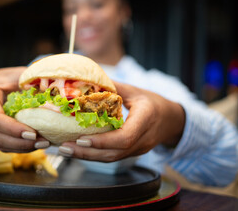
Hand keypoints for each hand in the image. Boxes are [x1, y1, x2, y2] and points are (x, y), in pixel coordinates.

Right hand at [0, 67, 49, 152]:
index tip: (33, 134)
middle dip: (20, 143)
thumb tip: (51, 93)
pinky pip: (5, 145)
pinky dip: (21, 147)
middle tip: (43, 142)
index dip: (13, 129)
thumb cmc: (14, 77)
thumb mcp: (22, 75)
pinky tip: (37, 144)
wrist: (3, 81)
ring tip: (43, 144)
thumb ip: (33, 83)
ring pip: (0, 144)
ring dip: (22, 148)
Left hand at [58, 81, 184, 161]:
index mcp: (146, 118)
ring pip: (112, 158)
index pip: (125, 137)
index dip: (102, 141)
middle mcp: (143, 138)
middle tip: (64, 147)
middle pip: (114, 153)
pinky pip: (112, 156)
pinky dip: (94, 154)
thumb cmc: (153, 102)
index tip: (81, 139)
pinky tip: (77, 150)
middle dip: (87, 152)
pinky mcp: (132, 153)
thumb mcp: (135, 90)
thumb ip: (113, 87)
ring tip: (65, 150)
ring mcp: (139, 149)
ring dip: (87, 156)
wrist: (173, 120)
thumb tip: (88, 79)